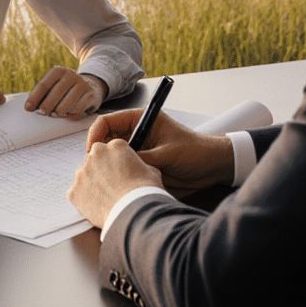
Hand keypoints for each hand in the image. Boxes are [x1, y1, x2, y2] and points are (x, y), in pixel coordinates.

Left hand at [25, 67, 106, 118]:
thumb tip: (29, 107)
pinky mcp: (92, 94)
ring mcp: (83, 84)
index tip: (28, 108)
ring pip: (68, 101)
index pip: (44, 84)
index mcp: (58, 71)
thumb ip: (43, 95)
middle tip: (43, 113)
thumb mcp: (54, 87)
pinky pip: (80, 107)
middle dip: (47, 105)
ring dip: (60, 111)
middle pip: (56, 92)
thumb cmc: (66, 90)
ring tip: (55, 115)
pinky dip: (72, 114)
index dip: (34, 97)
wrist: (91, 86)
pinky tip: (68, 116)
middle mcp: (71, 75)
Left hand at [67, 138, 161, 228]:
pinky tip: (96, 207)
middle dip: (101, 169)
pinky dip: (83, 199)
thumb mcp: (151, 172)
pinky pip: (76, 193)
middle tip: (111, 185)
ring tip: (105, 198)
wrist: (133, 213)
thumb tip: (137, 170)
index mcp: (115, 146)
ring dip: (91, 183)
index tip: (120, 172)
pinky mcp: (74, 190)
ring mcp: (83, 172)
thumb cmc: (145, 193)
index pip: (112, 149)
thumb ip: (139, 165)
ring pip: (84, 175)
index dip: (116, 162)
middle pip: (95, 158)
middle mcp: (96, 154)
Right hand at [85, 110, 234, 197]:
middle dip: (99, 154)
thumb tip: (119, 167)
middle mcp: (136, 132)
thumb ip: (143, 158)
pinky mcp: (142, 165)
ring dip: (108, 167)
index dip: (97, 135)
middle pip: (106, 140)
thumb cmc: (195, 152)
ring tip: (104, 181)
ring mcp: (138, 149)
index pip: (108, 121)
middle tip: (94, 170)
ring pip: (113, 157)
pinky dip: (118, 177)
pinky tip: (117, 187)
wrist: (213, 168)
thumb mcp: (167, 154)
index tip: (92, 152)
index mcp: (141, 119)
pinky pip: (124, 170)